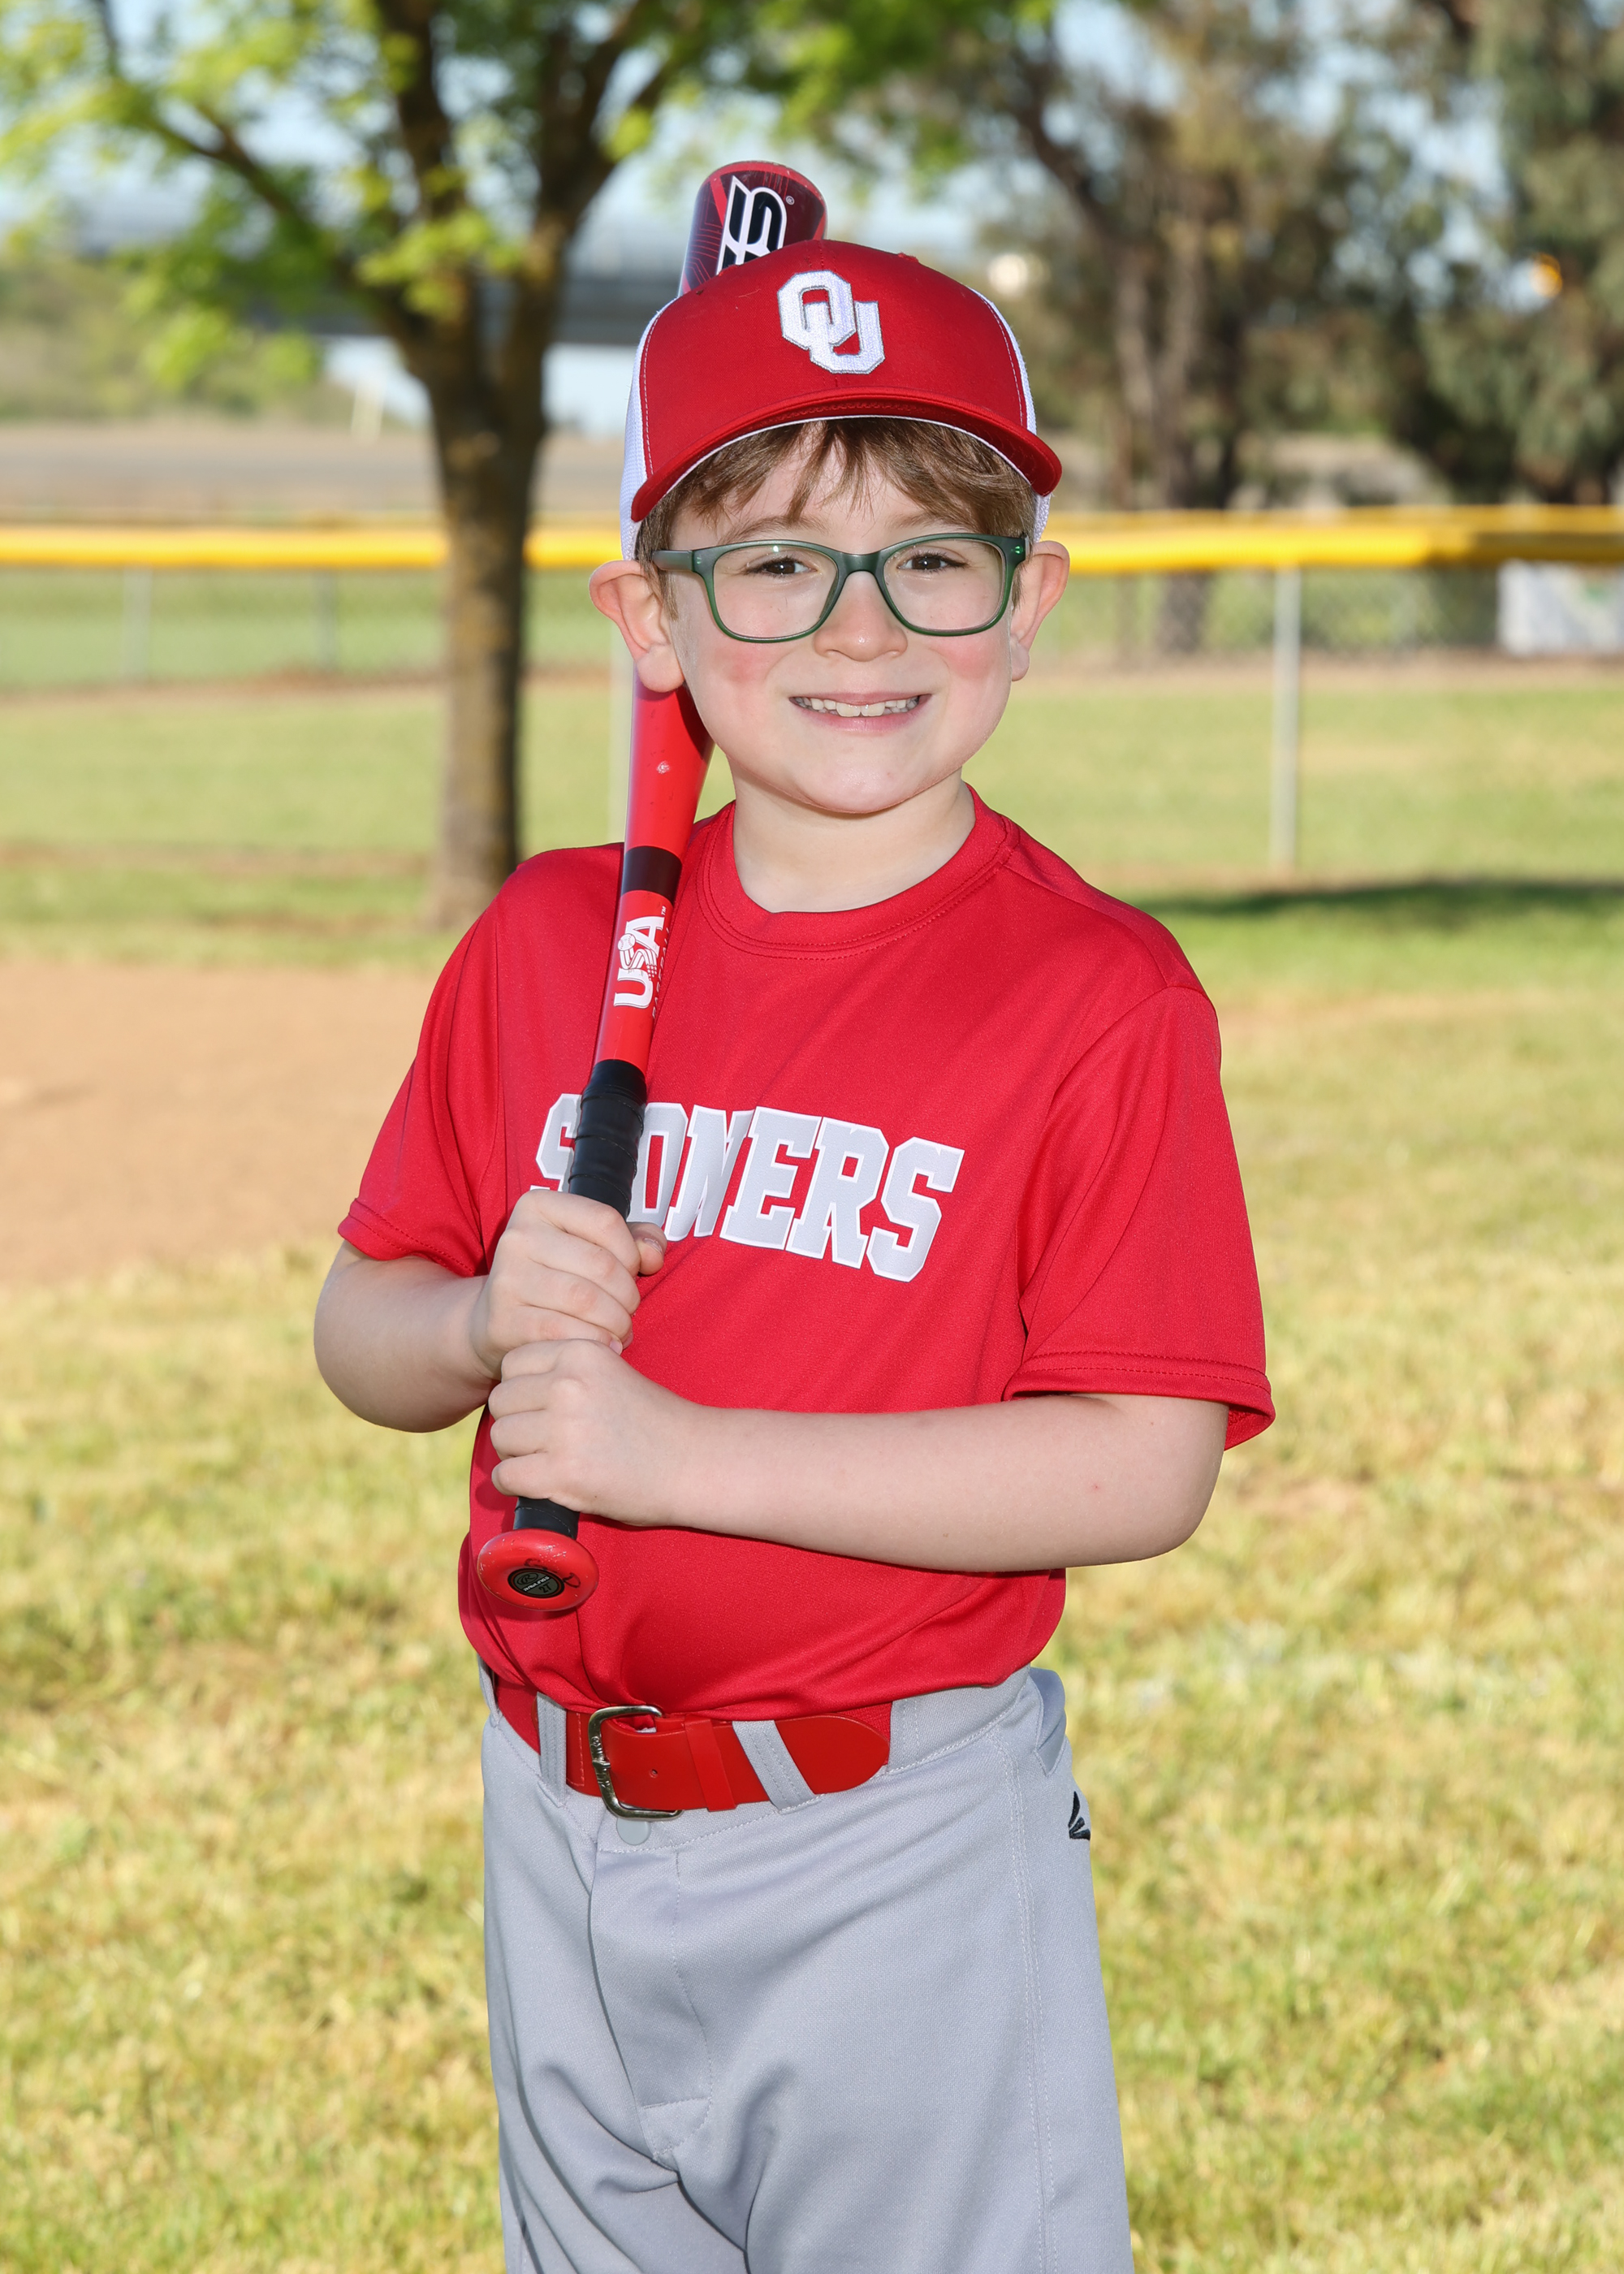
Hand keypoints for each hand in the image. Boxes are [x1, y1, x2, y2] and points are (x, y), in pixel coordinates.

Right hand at [467, 1189, 665, 1381]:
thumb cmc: (555, 1277)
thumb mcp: (591, 1246)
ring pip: (586, 1300)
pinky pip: (565, 1332)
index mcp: (538, 1206)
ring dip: (616, 1322)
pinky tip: (603, 1345)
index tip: (630, 1273)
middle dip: (628, 1295)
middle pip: (600, 1264)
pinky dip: (595, 1342)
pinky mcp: (503, 1320)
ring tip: (619, 1330)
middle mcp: (516, 1236)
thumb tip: (654, 1254)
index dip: (632, 1253)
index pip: (606, 1221)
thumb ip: (633, 1240)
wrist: (496, 1319)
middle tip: (628, 1312)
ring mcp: (506, 1279)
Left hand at [486, 1339, 694, 1522]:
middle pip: (501, 1401)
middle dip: (517, 1420)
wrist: (693, 1462)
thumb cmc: (654, 1420)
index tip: (543, 1406)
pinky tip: (540, 1483)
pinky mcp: (563, 1473)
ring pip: (500, 1437)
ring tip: (545, 1461)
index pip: (513, 1363)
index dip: (524, 1388)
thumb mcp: (612, 1372)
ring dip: (516, 1453)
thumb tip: (517, 1384)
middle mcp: (568, 1386)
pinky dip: (516, 1484)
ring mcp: (564, 1430)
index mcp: (580, 1352)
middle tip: (543, 1438)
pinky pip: (506, 1475)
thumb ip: (568, 1371)